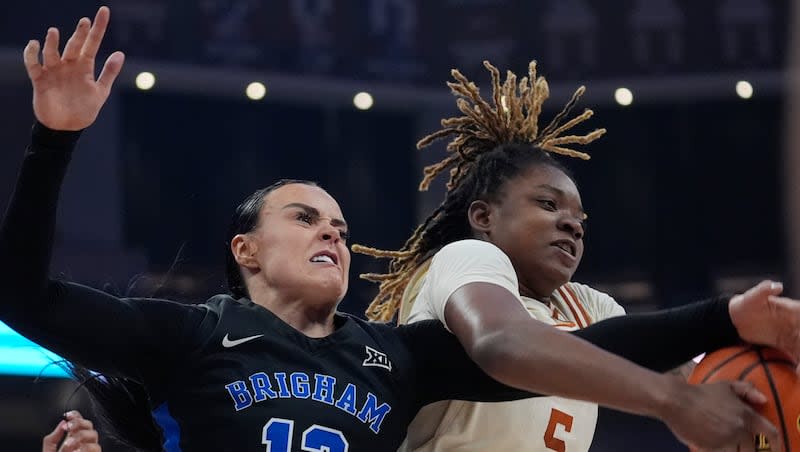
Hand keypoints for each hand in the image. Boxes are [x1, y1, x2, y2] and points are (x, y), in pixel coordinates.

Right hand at [23, 6, 123, 130]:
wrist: (66, 128)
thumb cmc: (84, 110)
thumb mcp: (100, 92)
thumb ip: (109, 73)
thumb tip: (121, 53)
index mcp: (85, 67)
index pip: (93, 43)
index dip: (98, 28)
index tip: (104, 11)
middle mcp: (69, 65)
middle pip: (74, 45)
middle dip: (79, 34)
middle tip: (85, 22)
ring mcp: (54, 71)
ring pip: (52, 52)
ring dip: (53, 42)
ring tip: (55, 32)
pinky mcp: (40, 79)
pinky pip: (33, 64)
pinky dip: (32, 54)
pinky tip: (35, 45)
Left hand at [42, 411, 100, 451]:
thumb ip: (52, 439)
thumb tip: (62, 423)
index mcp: (70, 440)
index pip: (78, 422)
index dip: (75, 416)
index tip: (67, 416)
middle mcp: (81, 443)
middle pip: (89, 424)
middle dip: (79, 424)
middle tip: (69, 429)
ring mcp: (88, 450)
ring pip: (93, 434)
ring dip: (80, 436)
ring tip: (68, 445)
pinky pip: (96, 447)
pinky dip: (85, 448)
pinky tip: (77, 451)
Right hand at [660, 379, 781, 451]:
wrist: (677, 401)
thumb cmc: (700, 393)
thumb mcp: (725, 386)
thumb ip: (747, 390)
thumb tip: (763, 400)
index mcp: (746, 415)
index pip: (770, 433)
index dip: (775, 442)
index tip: (774, 446)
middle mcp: (739, 430)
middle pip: (752, 448)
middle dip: (746, 447)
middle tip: (736, 442)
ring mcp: (726, 441)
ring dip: (731, 448)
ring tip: (719, 438)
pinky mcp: (712, 448)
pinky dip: (718, 449)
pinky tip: (708, 440)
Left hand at [728, 280, 799, 370]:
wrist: (735, 319)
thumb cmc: (745, 304)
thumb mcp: (753, 297)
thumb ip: (764, 290)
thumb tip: (776, 286)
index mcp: (793, 310)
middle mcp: (796, 323)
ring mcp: (792, 335)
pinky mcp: (786, 345)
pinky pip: (796, 355)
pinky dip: (799, 365)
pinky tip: (798, 376)